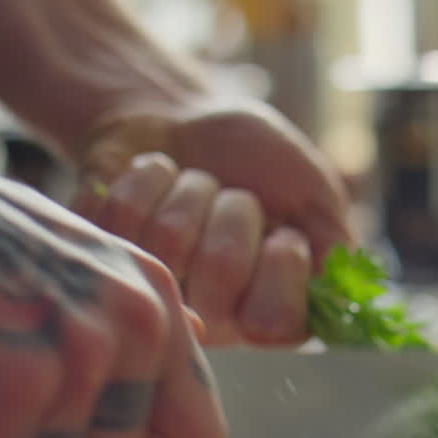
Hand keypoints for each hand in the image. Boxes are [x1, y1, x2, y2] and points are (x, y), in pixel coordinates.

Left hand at [72, 97, 354, 344]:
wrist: (187, 116)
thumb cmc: (257, 159)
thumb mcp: (315, 198)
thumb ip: (334, 250)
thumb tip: (332, 297)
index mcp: (265, 315)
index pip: (274, 321)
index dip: (282, 260)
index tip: (284, 233)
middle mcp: (207, 316)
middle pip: (222, 266)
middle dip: (234, 207)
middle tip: (232, 198)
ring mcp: (152, 286)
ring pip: (170, 238)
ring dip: (191, 186)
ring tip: (195, 186)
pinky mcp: (103, 251)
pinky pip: (119, 217)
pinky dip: (148, 174)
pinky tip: (157, 176)